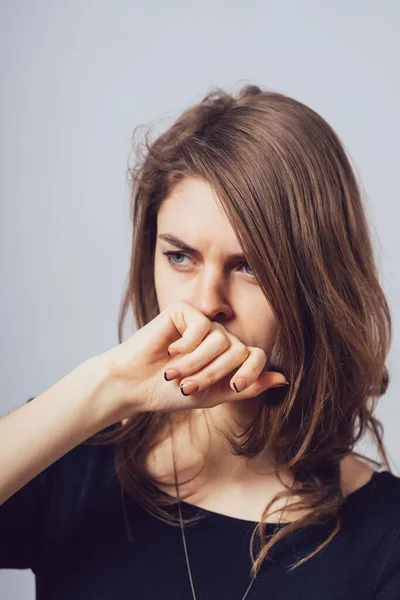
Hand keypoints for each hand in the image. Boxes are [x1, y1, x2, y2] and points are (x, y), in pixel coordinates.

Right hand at [100, 300, 287, 420]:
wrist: (135, 384)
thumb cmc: (169, 391)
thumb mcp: (213, 395)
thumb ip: (246, 387)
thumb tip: (284, 380)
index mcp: (228, 356)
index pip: (256, 357)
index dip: (251, 374)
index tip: (232, 389)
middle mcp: (219, 337)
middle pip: (238, 351)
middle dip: (213, 374)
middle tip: (187, 387)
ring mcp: (203, 323)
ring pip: (220, 341)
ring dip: (196, 364)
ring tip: (174, 374)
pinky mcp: (185, 311)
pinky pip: (201, 328)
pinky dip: (186, 346)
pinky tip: (169, 350)